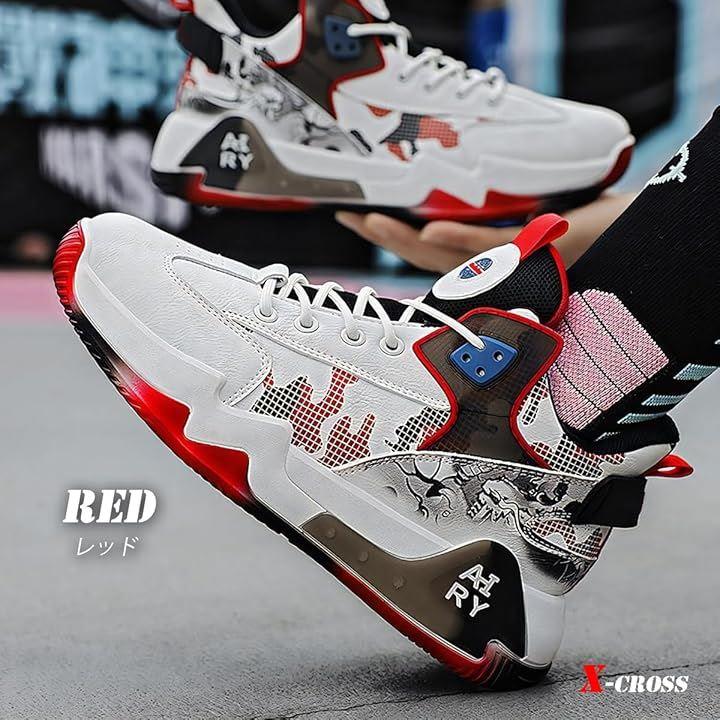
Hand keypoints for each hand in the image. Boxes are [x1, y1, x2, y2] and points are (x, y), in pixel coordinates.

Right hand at [336, 193, 635, 271]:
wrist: (640, 243)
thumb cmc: (592, 233)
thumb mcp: (536, 219)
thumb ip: (503, 220)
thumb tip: (466, 204)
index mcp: (489, 260)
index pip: (432, 250)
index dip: (392, 238)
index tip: (359, 218)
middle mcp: (493, 270)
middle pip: (427, 258)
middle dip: (384, 240)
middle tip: (345, 218)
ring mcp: (510, 264)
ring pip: (449, 258)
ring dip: (405, 241)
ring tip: (368, 222)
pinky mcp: (536, 253)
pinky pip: (492, 250)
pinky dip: (460, 243)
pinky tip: (428, 231)